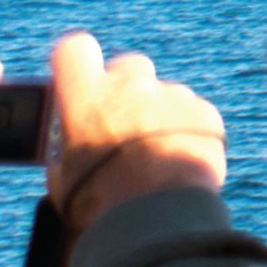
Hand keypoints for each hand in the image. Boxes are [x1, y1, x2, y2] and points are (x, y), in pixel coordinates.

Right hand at [42, 32, 230, 232]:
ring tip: (153, 155)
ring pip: (162, 92)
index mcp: (86, 96)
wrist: (157, 217)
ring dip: (157, 113)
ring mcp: (171, 95)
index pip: (74, 49)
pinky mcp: (203, 111)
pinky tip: (178, 160)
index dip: (76, 63)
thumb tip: (71, 140)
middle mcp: (130, 85)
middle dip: (124, 87)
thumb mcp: (62, 178)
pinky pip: (192, 111)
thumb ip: (67, 146)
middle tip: (121, 122)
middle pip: (127, 66)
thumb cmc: (99, 202)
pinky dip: (187, 129)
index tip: (78, 80)